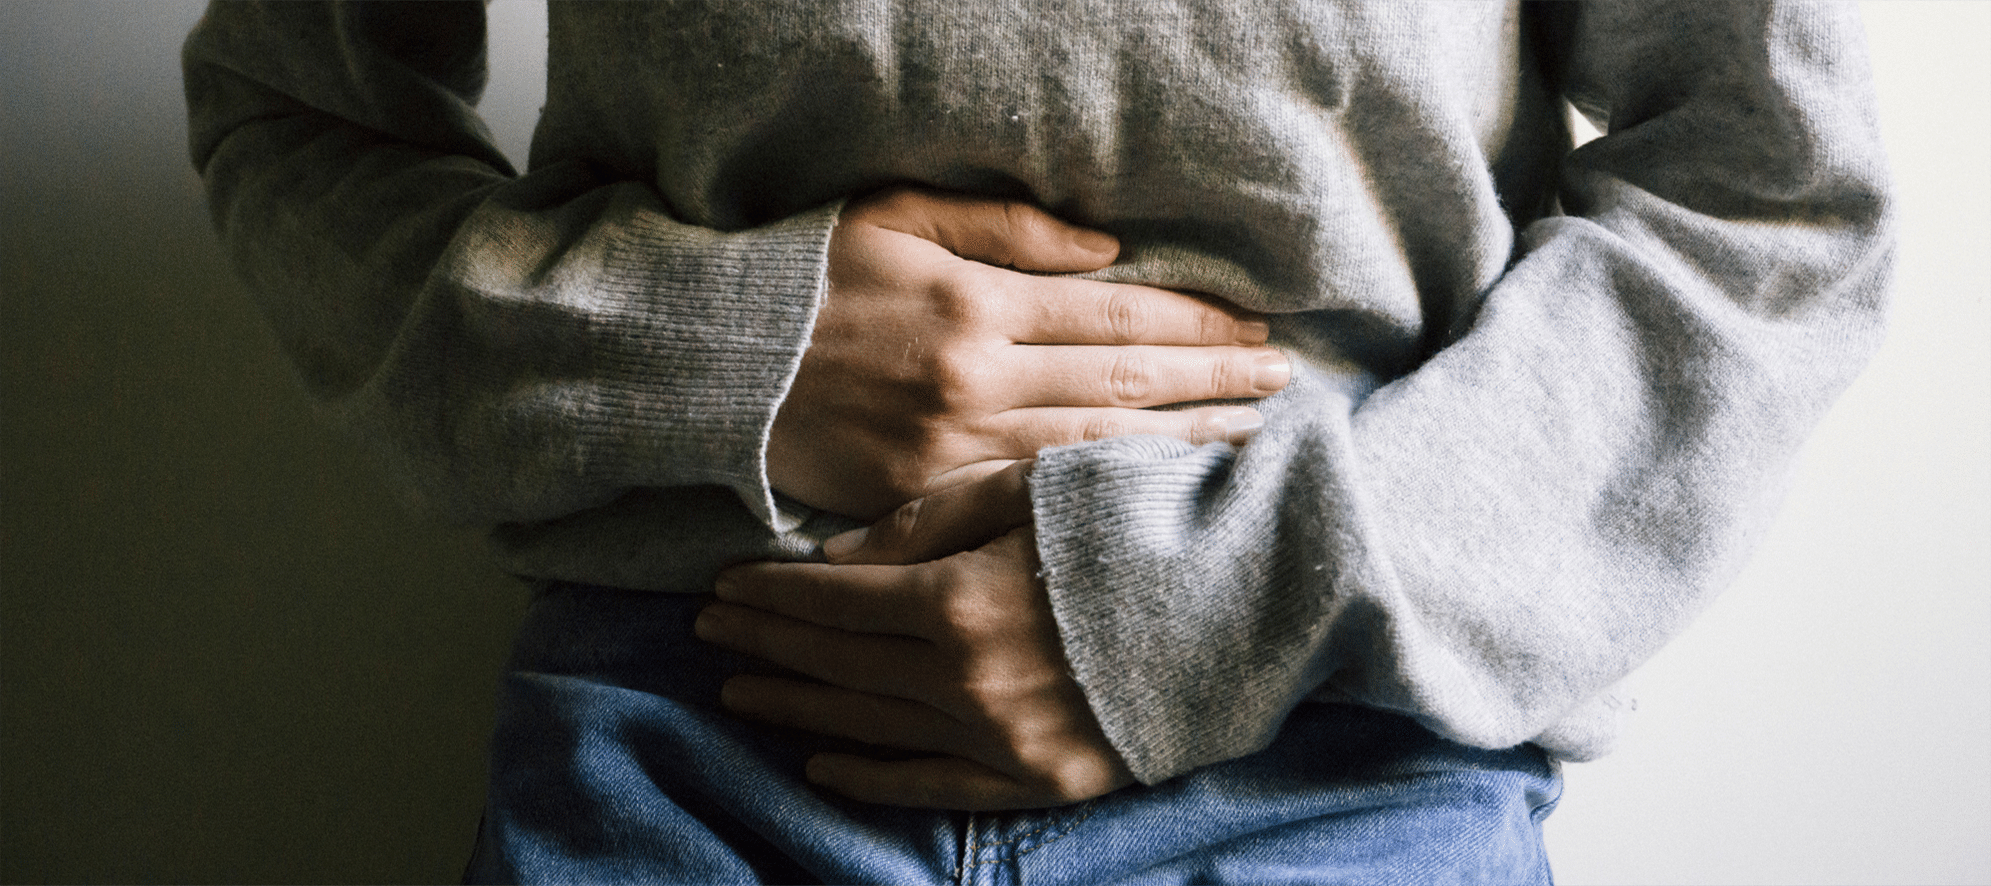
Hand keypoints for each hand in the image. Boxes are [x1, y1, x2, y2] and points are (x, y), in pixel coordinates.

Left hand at [699, 464, 1132, 809]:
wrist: (1265, 595)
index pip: (830, 603)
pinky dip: (872, 779)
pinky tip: (822, 767)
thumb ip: (928, 518)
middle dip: (764, 647)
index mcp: (957, 600)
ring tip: (739, 694)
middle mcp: (967, 683)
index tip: (719, 585)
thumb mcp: (1037, 484)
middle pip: (835, 668)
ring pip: (869, 730)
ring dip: (796, 712)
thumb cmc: (1149, 516)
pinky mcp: (1045, 782)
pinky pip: (935, 790)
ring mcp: (1004, 742)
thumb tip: (834, 556)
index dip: (767, 596)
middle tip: (706, 634)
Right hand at [768, 187, 1289, 517]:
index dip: (1193, 325)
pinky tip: (1150, 495)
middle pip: (1122, 386)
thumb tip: (1107, 254)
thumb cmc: (807, 278)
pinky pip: (1029, 499)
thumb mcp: (895, 217)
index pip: (1114, 317)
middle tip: (1283, 384)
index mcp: (973, 303)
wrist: (708, 362)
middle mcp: (972, 379)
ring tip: (1249, 441)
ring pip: (1092, 452)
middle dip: (1212, 383)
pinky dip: (1097, 496)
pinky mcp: (920, 499)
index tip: (1253, 329)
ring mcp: (948, 447)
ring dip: (1179, 446)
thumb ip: (1005, 231)